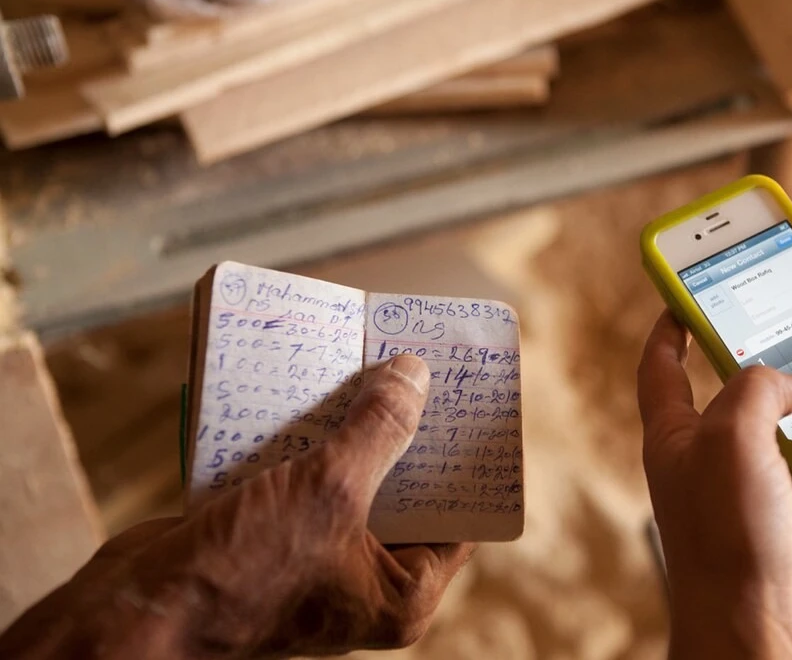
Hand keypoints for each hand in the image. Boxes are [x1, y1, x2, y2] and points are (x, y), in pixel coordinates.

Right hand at [0, 356, 473, 659]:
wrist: (135, 612)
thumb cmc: (244, 572)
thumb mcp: (330, 491)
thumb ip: (380, 431)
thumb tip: (415, 376)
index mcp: (399, 593)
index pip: (458, 521)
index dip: (462, 463)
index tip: (465, 406)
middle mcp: (362, 580)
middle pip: (403, 493)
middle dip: (401, 433)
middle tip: (411, 375)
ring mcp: (314, 560)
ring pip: (347, 481)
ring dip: (347, 430)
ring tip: (361, 370)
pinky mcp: (270, 539)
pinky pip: (300, 481)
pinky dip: (301, 442)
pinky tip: (303, 394)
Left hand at [639, 314, 791, 659]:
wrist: (747, 633)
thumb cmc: (724, 533)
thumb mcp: (734, 436)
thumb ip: (759, 389)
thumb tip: (790, 379)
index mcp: (677, 440)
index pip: (663, 372)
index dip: (672, 333)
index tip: (687, 305)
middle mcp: (707, 475)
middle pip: (748, 419)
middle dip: (790, 395)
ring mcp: (745, 516)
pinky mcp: (783, 555)